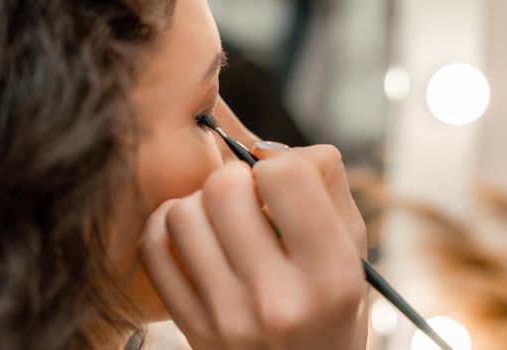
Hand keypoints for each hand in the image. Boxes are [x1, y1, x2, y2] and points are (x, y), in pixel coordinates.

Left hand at [139, 145, 367, 349]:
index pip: (285, 176)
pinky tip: (194, 235)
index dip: (281, 164)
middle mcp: (277, 301)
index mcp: (331, 277)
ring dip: (200, 202)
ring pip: (183, 212)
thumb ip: (328, 187)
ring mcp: (226, 318)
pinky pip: (152, 247)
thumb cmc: (333, 312)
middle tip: (249, 197)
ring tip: (222, 220)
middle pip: (224, 187)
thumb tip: (267, 148)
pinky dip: (167, 226)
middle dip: (237, 177)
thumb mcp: (355, 254)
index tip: (281, 180)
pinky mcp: (191, 327)